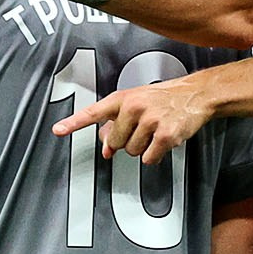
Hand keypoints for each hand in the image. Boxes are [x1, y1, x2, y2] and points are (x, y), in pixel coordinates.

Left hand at [57, 76, 215, 162]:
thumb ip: (116, 124)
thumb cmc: (162, 100)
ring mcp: (150, 121)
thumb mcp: (136, 104)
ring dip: (142, 149)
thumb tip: (106, 149)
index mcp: (123, 98)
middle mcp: (134, 107)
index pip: (94, 112)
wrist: (194, 95)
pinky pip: (149, 158)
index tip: (58, 130)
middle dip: (126, 143)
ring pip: (132, 152)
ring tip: (154, 133)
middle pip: (116, 143)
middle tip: (141, 131)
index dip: (74, 123)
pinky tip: (163, 142)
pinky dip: (154, 156)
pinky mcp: (166, 135)